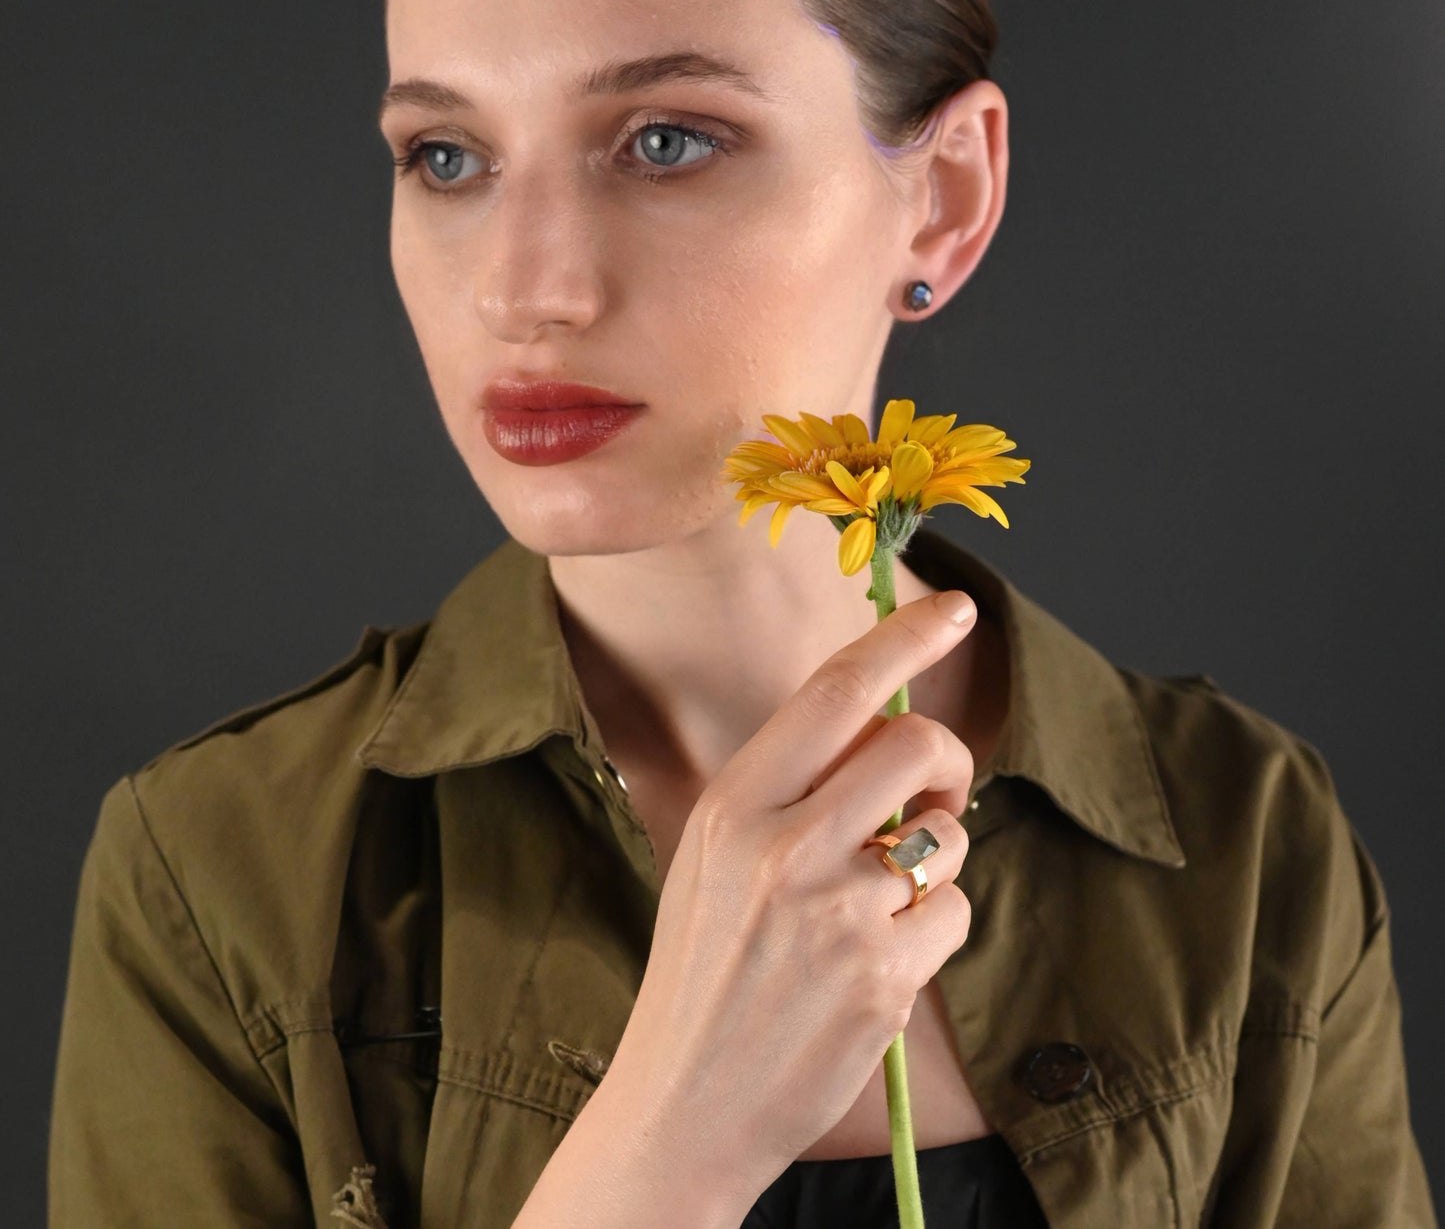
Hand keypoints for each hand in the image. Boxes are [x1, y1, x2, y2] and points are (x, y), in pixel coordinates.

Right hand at [603, 589, 978, 1199]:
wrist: (683, 1105)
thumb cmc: (704, 970)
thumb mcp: (716, 859)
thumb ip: (791, 793)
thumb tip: (889, 733)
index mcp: (734, 806)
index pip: (834, 692)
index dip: (904, 639)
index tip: (958, 609)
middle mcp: (784, 848)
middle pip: (916, 747)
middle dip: (947, 758)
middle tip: (934, 790)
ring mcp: (836, 917)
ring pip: (949, 836)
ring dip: (935, 859)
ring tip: (878, 904)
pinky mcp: (883, 982)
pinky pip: (956, 913)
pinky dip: (934, 928)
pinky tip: (879, 962)